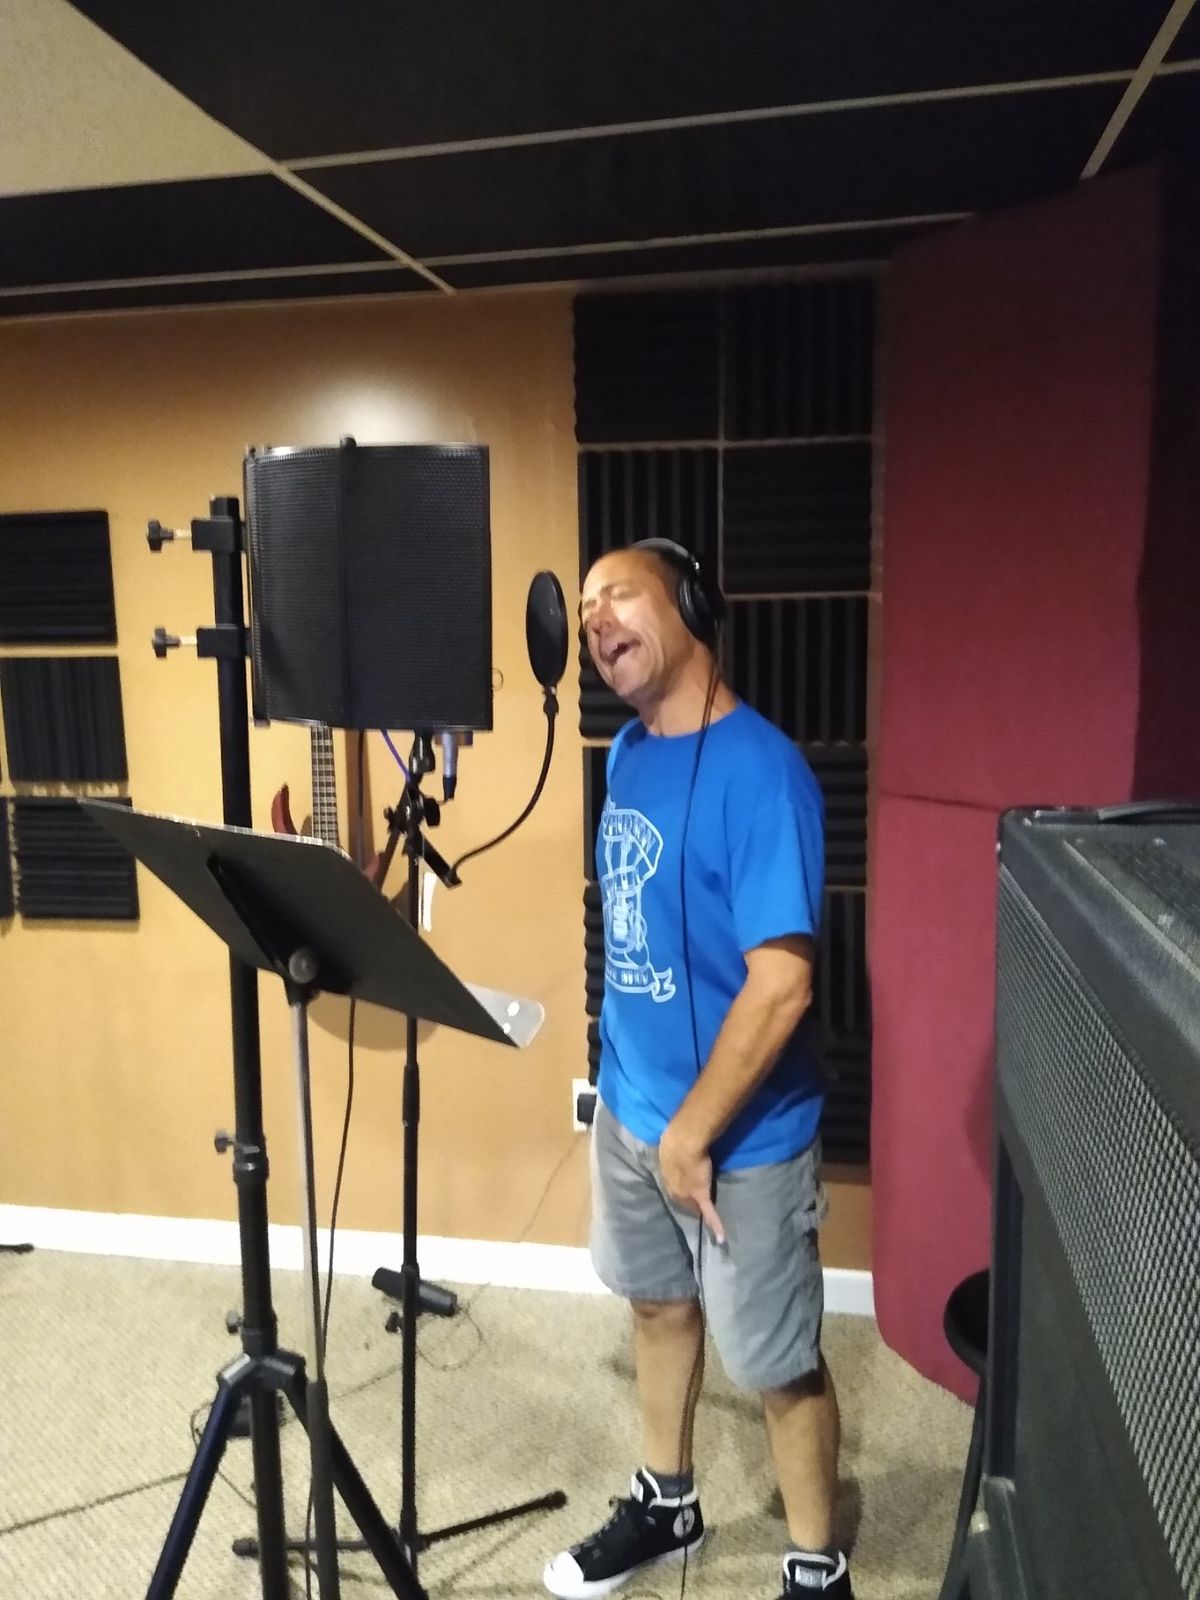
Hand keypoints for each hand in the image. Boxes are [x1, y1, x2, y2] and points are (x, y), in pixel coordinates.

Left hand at [658, 1121, 724, 1244]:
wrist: (684, 1142)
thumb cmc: (675, 1136)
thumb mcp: (669, 1142)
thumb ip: (672, 1146)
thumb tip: (674, 1141)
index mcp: (665, 1172)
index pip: (671, 1186)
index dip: (677, 1190)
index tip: (681, 1192)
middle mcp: (674, 1186)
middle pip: (680, 1199)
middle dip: (685, 1203)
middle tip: (692, 1208)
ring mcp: (688, 1193)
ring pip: (692, 1206)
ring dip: (697, 1212)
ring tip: (703, 1220)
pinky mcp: (701, 1195)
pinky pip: (709, 1212)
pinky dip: (715, 1224)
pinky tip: (721, 1236)